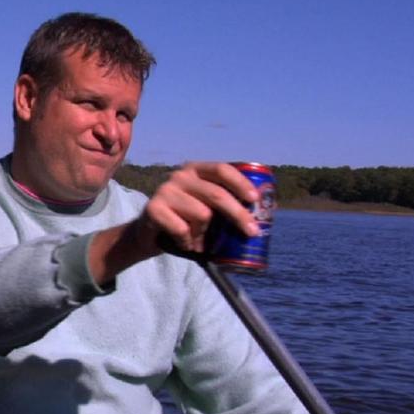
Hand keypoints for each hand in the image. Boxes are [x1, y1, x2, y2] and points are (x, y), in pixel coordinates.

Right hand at [140, 162, 260, 253]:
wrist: (149, 233)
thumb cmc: (185, 219)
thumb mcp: (206, 206)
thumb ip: (225, 203)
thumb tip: (264, 213)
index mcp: (196, 169)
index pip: (222, 170)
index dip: (240, 183)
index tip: (255, 199)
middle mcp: (180, 176)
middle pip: (216, 194)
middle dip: (238, 215)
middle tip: (251, 232)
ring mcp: (165, 191)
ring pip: (202, 215)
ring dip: (204, 234)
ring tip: (199, 239)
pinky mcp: (153, 209)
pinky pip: (183, 230)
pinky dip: (188, 242)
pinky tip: (185, 243)